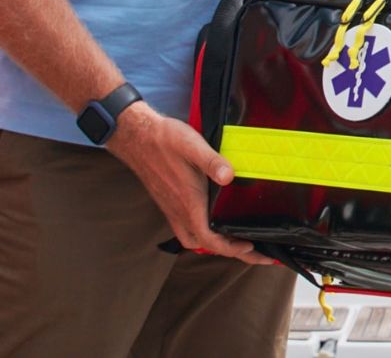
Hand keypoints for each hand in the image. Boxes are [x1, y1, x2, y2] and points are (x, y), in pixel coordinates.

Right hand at [107, 103, 276, 265]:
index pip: (210, 240)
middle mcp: (180, 212)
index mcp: (188, 203)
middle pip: (205, 244)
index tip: (251, 247)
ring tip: (236, 240)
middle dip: (231, 251)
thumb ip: (212, 161)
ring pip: (194, 238)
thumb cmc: (164, 141)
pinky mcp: (170, 203)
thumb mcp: (192, 146)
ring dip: (215, 244)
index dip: (232, 248)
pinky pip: (188, 227)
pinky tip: (212, 221)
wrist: (137, 138)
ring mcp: (173, 209)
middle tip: (254, 253)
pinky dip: (203, 232)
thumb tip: (230, 177)